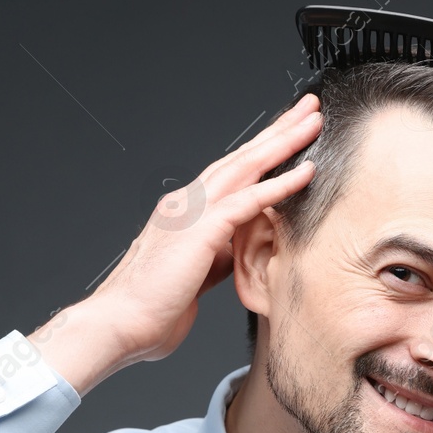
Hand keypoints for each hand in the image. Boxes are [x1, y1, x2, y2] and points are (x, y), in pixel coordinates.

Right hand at [32, 95, 321, 393]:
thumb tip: (235, 249)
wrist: (119, 325)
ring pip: (246, 166)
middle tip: (308, 107)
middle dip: (277, 131)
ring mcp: (191, 212)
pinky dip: (280, 184)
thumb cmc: (151, 311)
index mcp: (183, 212)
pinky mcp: (200, 229)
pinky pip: (248, 199)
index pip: (230, 172)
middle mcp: (186, 203)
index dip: (262, 151)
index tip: (289, 135)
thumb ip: (216, 255)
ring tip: (313, 121)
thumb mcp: (194, 275)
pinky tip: (306, 171)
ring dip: (283, 142)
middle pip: (241, 157)